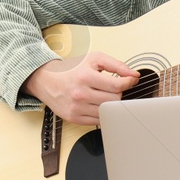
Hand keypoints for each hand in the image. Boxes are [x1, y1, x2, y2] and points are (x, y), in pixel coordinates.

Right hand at [23, 51, 138, 125]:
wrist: (45, 80)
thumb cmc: (70, 69)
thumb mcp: (93, 59)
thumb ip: (116, 65)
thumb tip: (134, 75)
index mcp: (85, 77)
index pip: (117, 86)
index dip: (128, 83)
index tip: (131, 80)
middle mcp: (80, 94)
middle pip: (114, 100)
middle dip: (118, 93)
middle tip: (113, 88)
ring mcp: (77, 108)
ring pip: (108, 112)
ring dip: (110, 104)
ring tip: (104, 95)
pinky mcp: (74, 118)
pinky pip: (98, 121)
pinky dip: (102, 113)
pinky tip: (97, 104)